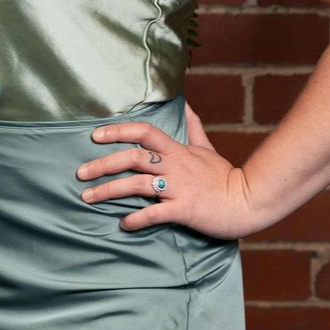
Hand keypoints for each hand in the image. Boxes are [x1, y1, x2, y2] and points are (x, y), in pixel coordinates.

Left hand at [75, 103, 260, 239]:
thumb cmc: (225, 177)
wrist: (249, 202)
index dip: (118, 131)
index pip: (144, 132)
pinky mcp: (185, 210)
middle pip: (132, 158)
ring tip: (88, 198)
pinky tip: (122, 224)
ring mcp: (179, 188)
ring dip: (109, 191)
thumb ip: (193, 128)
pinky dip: (136, 219)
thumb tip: (186, 105)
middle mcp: (175, 166)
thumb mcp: (207, 148)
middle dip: (103, 164)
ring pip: (137, 185)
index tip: (94, 136)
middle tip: (80, 173)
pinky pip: (155, 213)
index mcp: (177, 150)